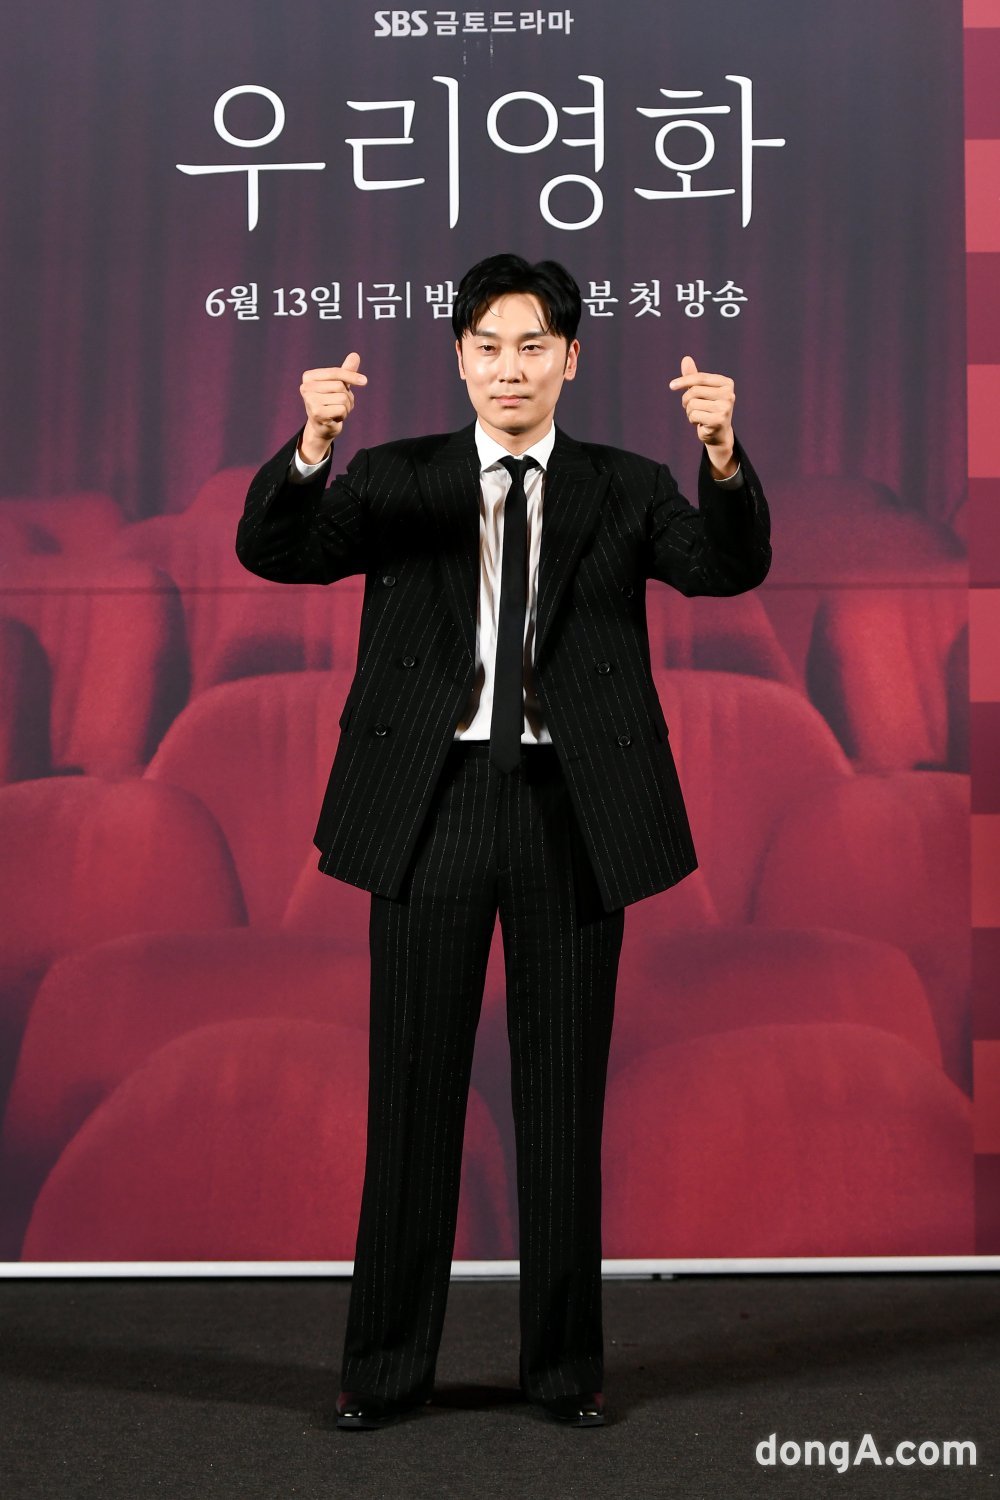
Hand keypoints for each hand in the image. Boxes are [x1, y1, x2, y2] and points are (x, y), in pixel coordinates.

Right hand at [299, 353, 367, 460]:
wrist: (322, 427)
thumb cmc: (330, 402)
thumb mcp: (339, 385)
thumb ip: (346, 371)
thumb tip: (355, 355)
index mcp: (309, 377)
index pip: (335, 372)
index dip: (351, 376)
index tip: (364, 381)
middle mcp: (306, 387)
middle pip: (340, 386)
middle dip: (347, 396)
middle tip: (340, 404)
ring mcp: (310, 400)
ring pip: (342, 398)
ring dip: (346, 407)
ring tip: (337, 411)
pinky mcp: (316, 413)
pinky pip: (341, 409)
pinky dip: (343, 415)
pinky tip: (335, 418)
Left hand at [668, 355, 735, 474]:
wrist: (718, 433)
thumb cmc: (708, 409)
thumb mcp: (701, 391)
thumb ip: (693, 376)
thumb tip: (686, 358)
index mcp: (726, 383)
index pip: (700, 378)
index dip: (684, 381)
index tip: (671, 386)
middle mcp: (729, 394)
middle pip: (694, 391)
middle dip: (686, 400)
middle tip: (690, 407)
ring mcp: (725, 407)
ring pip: (692, 404)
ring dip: (689, 412)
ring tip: (698, 416)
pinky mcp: (719, 420)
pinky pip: (694, 415)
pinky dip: (692, 420)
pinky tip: (700, 423)